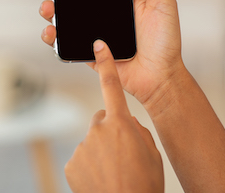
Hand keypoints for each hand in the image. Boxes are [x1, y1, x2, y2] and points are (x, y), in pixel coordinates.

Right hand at [33, 0, 184, 107]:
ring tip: (48, 7)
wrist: (161, 77)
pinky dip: (54, 38)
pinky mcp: (87, 53)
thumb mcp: (162, 2)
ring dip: (49, 11)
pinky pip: (65, 45)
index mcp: (116, 2)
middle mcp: (102, 16)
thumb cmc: (166, 42)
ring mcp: (92, 35)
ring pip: (62, 20)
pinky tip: (52, 31)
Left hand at [65, 40, 163, 192]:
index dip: (106, 63)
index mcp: (122, 124)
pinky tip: (102, 179)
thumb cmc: (144, 184)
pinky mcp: (72, 163)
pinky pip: (83, 158)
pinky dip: (91, 167)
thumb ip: (139, 131)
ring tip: (115, 172)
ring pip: (93, 142)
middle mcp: (99, 130)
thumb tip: (128, 125)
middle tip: (124, 154)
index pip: (112, 86)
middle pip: (103, 119)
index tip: (99, 44)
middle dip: (111, 130)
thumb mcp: (152, 153)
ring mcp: (83, 146)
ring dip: (102, 152)